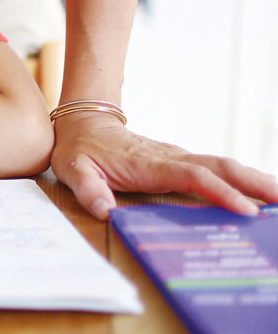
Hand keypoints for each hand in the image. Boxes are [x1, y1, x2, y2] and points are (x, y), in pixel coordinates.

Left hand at [51, 111, 277, 219]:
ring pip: (224, 165)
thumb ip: (89, 190)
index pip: (193, 177)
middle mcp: (171, 157)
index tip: (246, 211)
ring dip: (256, 180)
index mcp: (150, 164)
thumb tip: (104, 211)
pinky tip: (260, 195)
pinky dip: (242, 180)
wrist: (83, 122)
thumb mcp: (73, 170)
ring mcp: (179, 157)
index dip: (221, 193)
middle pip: (221, 167)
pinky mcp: (181, 162)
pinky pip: (217, 170)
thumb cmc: (78, 149)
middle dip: (255, 183)